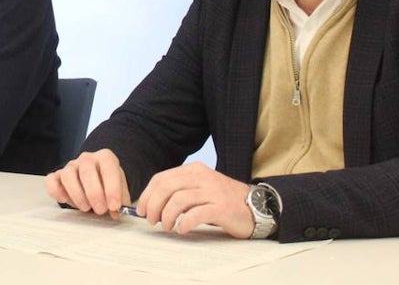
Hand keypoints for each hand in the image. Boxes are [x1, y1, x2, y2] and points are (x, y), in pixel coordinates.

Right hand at [45, 149, 130, 217]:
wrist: (96, 181)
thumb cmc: (108, 186)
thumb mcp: (120, 190)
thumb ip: (121, 201)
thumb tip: (117, 212)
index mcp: (105, 158)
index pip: (108, 168)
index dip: (112, 188)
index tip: (114, 206)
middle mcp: (87, 159)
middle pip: (87, 170)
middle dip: (94, 194)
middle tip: (100, 210)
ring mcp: (71, 166)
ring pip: (68, 175)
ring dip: (77, 194)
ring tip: (86, 208)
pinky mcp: (57, 175)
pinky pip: (51, 180)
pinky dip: (55, 191)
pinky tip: (64, 200)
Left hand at [135, 162, 253, 237]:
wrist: (256, 206)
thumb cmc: (223, 200)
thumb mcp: (200, 188)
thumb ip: (180, 191)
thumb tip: (152, 204)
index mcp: (193, 170)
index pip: (161, 178)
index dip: (147, 195)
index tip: (142, 210)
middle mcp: (202, 177)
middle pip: (167, 187)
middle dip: (154, 205)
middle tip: (151, 220)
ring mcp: (212, 191)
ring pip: (179, 199)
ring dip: (167, 215)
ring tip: (167, 226)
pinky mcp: (221, 208)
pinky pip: (196, 214)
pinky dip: (185, 222)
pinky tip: (182, 229)